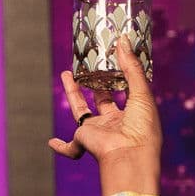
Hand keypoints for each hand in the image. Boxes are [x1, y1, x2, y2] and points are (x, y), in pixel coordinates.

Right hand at [51, 35, 161, 195]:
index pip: (127, 92)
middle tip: (91, 66)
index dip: (121, 77)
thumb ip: (131, 68)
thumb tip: (123, 39)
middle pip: (103, 100)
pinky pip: (71, 146)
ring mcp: (99, 131)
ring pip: (82, 110)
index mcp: (134, 114)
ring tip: (67, 74)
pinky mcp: (84, 139)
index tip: (116, 60)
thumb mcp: (142, 94)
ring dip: (74, 93)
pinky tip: (52, 143)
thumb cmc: (142, 128)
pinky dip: (62, 147)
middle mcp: (116, 123)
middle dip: (97, 84)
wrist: (128, 156)